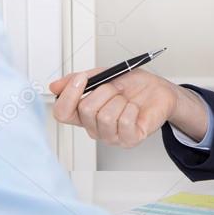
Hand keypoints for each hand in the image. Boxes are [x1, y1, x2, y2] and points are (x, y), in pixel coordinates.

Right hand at [49, 68, 208, 147]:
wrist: (159, 90)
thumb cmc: (133, 85)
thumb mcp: (103, 75)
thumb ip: (79, 80)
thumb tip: (54, 87)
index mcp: (84, 113)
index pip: (62, 113)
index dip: (68, 95)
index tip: (81, 79)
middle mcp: (95, 128)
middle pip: (85, 111)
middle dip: (104, 91)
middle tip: (116, 89)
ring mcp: (111, 136)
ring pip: (105, 117)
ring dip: (119, 100)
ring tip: (127, 99)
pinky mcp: (129, 140)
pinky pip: (124, 122)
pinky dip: (131, 108)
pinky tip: (135, 108)